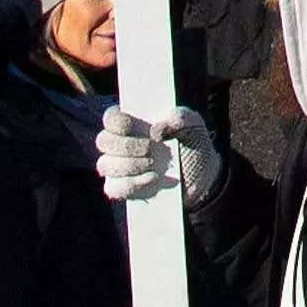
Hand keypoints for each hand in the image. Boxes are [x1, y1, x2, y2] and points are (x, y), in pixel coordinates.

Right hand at [96, 104, 223, 207]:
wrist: (203, 179)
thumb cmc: (194, 146)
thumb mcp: (193, 126)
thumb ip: (181, 118)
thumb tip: (156, 129)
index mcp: (135, 123)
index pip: (110, 117)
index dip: (116, 121)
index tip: (131, 125)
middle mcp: (122, 144)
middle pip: (103, 141)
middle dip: (125, 146)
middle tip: (149, 148)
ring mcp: (121, 168)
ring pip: (104, 165)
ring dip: (128, 165)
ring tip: (153, 165)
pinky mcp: (124, 189)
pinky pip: (113, 188)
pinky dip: (130, 184)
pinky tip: (152, 179)